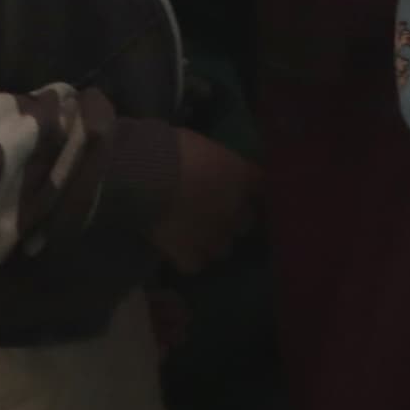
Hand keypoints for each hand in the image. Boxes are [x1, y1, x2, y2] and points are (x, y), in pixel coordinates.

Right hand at [152, 126, 261, 273]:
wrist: (149, 176)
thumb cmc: (173, 149)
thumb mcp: (203, 145)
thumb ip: (216, 161)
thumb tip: (212, 165)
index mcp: (241, 176)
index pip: (261, 187)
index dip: (250, 191)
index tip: (243, 191)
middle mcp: (235, 209)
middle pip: (246, 223)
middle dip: (234, 220)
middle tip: (216, 214)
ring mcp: (214, 235)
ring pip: (224, 248)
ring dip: (213, 242)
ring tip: (197, 236)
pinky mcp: (188, 253)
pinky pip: (195, 264)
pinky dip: (189, 259)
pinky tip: (180, 250)